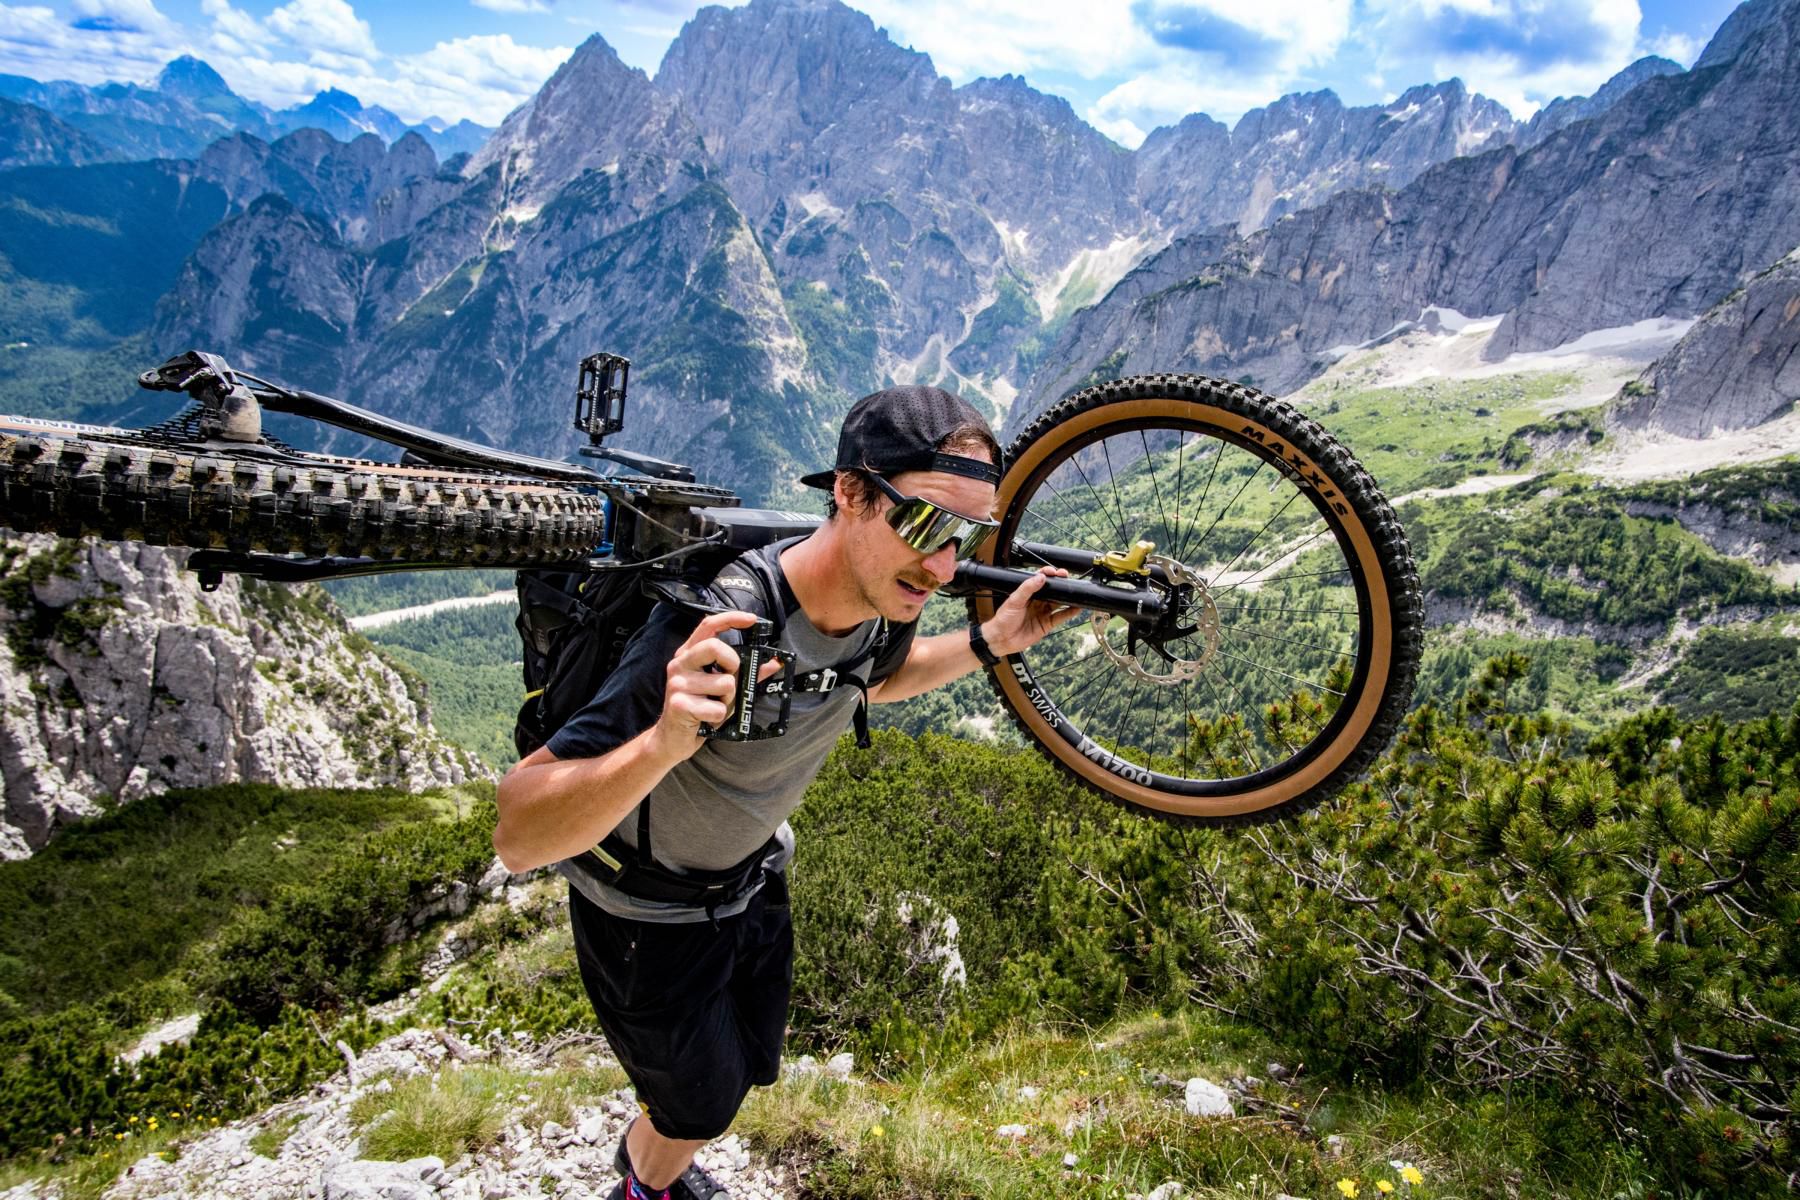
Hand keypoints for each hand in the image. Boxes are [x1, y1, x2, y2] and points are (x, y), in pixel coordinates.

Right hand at [651, 610, 784, 760]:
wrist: (671, 739)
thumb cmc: (699, 710)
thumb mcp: (721, 689)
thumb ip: (745, 674)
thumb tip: (772, 664)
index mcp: (689, 655)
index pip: (708, 626)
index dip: (731, 618)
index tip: (752, 619)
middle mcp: (680, 665)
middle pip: (716, 647)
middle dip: (733, 664)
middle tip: (730, 679)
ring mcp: (677, 684)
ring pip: (724, 683)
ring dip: (728, 699)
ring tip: (714, 706)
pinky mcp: (679, 704)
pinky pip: (716, 709)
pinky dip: (719, 718)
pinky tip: (706, 720)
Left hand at [983, 565, 1081, 657]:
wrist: (1001, 639)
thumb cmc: (1003, 619)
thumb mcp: (1014, 600)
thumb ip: (1027, 588)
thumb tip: (1040, 577)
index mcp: (1027, 593)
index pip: (1040, 579)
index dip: (1048, 574)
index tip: (1055, 572)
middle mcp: (1037, 601)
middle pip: (1052, 590)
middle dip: (1061, 583)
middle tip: (1067, 578)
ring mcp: (1043, 612)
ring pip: (1059, 602)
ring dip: (1067, 597)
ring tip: (1076, 591)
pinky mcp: (1047, 624)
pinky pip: (1060, 617)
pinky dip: (1069, 612)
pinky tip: (1076, 608)